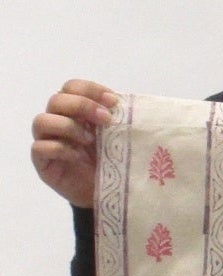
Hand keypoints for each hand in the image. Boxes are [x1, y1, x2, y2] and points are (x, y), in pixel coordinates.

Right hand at [31, 80, 118, 207]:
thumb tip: (128, 100)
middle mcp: (57, 121)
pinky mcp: (42, 161)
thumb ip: (118, 115)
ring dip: (69, 127)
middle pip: (56, 100)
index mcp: (75, 110)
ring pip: (42, 120)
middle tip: (106, 120)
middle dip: (82, 106)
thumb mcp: (118, 133)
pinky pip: (40, 147)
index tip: (114, 101)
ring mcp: (46, 140)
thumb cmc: (112, 156)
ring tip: (91, 140)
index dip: (90, 89)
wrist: (108, 188)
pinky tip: (78, 156)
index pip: (71, 87)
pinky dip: (61, 148)